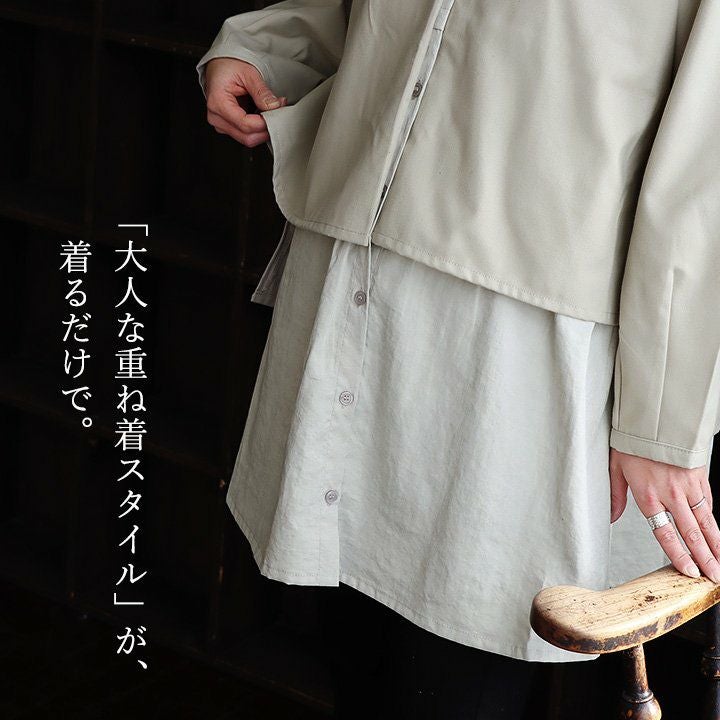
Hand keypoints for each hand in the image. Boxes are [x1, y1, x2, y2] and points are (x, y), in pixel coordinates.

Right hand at [204, 58, 287, 146]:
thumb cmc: (229, 66)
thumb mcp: (249, 73)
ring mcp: (220, 124)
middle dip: (265, 129)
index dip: (264, 123)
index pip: (245, 125)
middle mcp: (216, 117)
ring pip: (247, 139)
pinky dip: (256, 129)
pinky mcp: (225, 127)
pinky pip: (244, 135)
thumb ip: (262, 92)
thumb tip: (275, 107)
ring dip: (261, 130)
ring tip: (268, 113)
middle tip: (276, 115)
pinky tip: (260, 116)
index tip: (277, 113)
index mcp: (218, 103)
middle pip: (247, 137)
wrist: (219, 65)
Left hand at [609, 447, 719, 581]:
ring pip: (706, 521)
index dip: (678, 554)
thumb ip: (615, 496)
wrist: (655, 419)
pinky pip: (708, 503)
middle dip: (705, 558)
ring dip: (716, 544)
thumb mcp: (615, 467)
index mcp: (648, 494)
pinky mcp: (699, 476)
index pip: (665, 532)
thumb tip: (610, 519)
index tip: (689, 572)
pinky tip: (716, 534)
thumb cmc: (632, 442)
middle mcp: (671, 493)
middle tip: (714, 577)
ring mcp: (688, 485)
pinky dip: (713, 521)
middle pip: (691, 532)